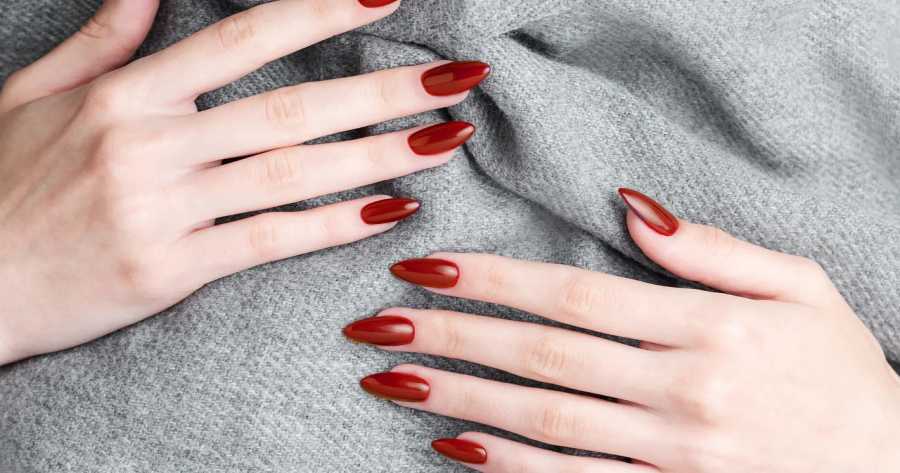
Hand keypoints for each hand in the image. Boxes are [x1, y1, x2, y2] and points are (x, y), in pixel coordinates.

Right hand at [0, 0, 489, 364]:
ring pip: (295, 172)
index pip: (246, 38)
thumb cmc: (3, 184)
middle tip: (456, 78)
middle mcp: (153, 143)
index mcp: (129, 92)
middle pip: (294, 107)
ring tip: (446, 141)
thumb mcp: (38, 95)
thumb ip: (105, 38)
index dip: (321, 12)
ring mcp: (165, 207)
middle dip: (385, 89)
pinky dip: (333, 225)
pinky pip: (271, 238)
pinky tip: (390, 212)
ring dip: (381, 155)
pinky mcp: (173, 268)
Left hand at [347, 188, 899, 471]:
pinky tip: (454, 449)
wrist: (889, 468)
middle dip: (452, 335)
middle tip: (379, 321)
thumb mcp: (800, 287)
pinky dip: (509, 467)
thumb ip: (712, 247)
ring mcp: (670, 453)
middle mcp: (683, 389)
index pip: (576, 294)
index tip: (428, 264)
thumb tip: (631, 206)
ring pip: (545, 422)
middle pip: (543, 356)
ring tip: (391, 381)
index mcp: (710, 326)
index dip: (494, 278)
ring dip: (459, 400)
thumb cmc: (839, 371)